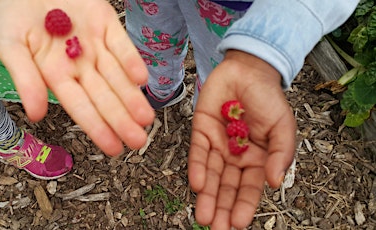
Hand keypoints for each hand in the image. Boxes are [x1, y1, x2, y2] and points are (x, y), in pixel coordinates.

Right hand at [0, 0, 154, 155]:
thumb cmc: (13, 15)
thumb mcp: (10, 46)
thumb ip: (24, 79)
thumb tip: (35, 115)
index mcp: (56, 75)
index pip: (80, 106)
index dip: (96, 127)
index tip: (113, 148)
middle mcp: (80, 65)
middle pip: (104, 96)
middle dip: (122, 119)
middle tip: (138, 141)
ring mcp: (95, 45)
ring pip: (118, 76)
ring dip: (132, 96)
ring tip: (146, 118)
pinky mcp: (106, 23)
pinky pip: (121, 44)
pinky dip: (131, 60)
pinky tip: (141, 79)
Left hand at [188, 50, 295, 228]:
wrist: (248, 70)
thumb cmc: (268, 98)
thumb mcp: (283, 128)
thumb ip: (281, 155)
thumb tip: (275, 182)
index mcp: (257, 159)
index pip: (249, 188)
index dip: (244, 206)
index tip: (238, 223)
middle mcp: (235, 156)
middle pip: (227, 188)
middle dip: (221, 208)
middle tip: (215, 228)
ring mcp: (217, 145)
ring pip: (211, 176)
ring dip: (207, 196)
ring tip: (203, 216)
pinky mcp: (201, 132)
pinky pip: (198, 153)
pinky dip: (198, 169)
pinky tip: (198, 184)